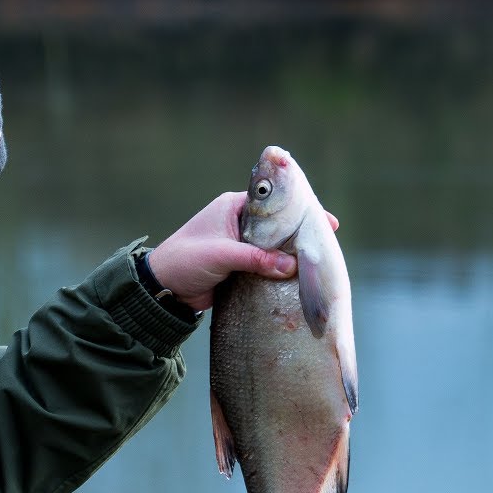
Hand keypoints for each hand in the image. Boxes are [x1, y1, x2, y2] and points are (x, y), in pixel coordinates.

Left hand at [147, 192, 339, 310]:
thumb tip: (291, 266)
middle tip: (328, 242)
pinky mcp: (240, 267)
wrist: (163, 289)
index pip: (274, 203)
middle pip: (279, 225)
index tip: (326, 221)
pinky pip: (266, 266)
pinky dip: (280, 271)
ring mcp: (241, 245)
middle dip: (301, 234)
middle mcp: (239, 222)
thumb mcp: (222, 255)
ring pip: (274, 248)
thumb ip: (256, 258)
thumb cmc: (185, 260)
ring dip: (291, 255)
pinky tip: (299, 277)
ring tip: (319, 261)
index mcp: (233, 207)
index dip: (300, 211)